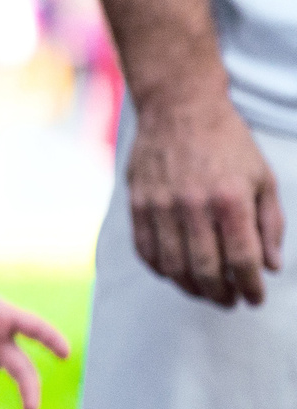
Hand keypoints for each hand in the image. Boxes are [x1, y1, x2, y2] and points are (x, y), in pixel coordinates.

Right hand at [127, 86, 283, 306]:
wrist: (179, 107)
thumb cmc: (227, 142)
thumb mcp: (263, 178)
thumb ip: (270, 224)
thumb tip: (271, 266)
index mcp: (230, 199)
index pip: (242, 259)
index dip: (251, 286)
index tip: (255, 298)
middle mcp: (193, 205)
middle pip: (206, 269)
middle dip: (222, 294)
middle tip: (231, 301)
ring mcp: (160, 205)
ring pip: (173, 266)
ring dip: (192, 287)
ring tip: (206, 292)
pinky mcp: (138, 204)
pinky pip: (146, 250)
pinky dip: (161, 270)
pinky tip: (176, 273)